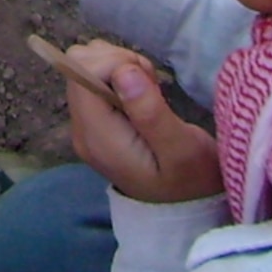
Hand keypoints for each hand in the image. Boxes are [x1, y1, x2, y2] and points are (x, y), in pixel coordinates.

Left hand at [62, 40, 222, 204]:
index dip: (115, 62)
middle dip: (118, 62)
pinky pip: (96, 80)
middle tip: (151, 85)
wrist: (185, 209)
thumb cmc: (190, 181)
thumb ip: (150, 112)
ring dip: (121, 67)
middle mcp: (82, 129)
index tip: (148, 80)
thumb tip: (123, 72)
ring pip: (88, 67)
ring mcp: (86, 126)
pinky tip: (144, 96)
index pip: (82, 72)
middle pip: (80, 65)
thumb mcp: (182, 150)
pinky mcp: (96, 122)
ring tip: (150, 91)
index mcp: (97, 136)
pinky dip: (120, 76)